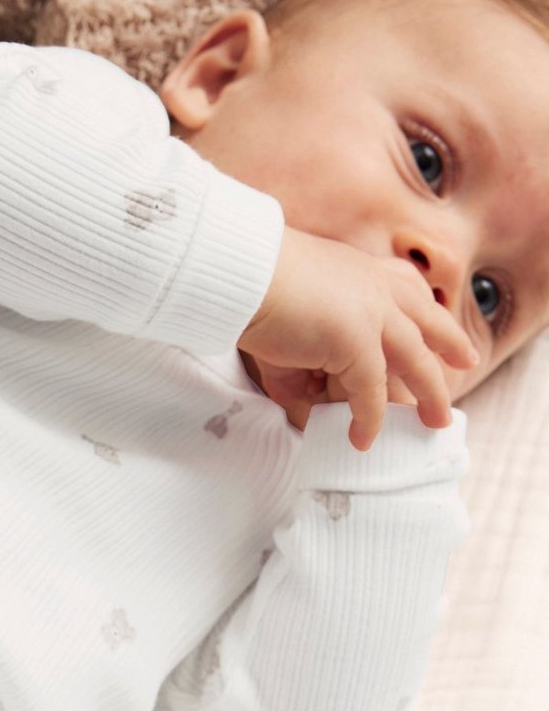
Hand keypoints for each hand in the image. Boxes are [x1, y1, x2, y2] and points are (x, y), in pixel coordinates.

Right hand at [239, 225, 478, 449]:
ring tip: (437, 421)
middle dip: (449, 345)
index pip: (408, 289)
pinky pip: (371, 391)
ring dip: (429, 393)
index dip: (428, 309)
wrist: (244, 271)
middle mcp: (377, 287)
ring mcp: (373, 313)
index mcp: (363, 271)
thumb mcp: (294, 320)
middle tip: (467, 364)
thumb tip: (311, 400)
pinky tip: (362, 439)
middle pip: (426, 322)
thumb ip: (308, 358)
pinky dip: (368, 419)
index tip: (442, 318)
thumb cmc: (257, 288)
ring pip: (415, 359)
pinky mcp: (358, 341)